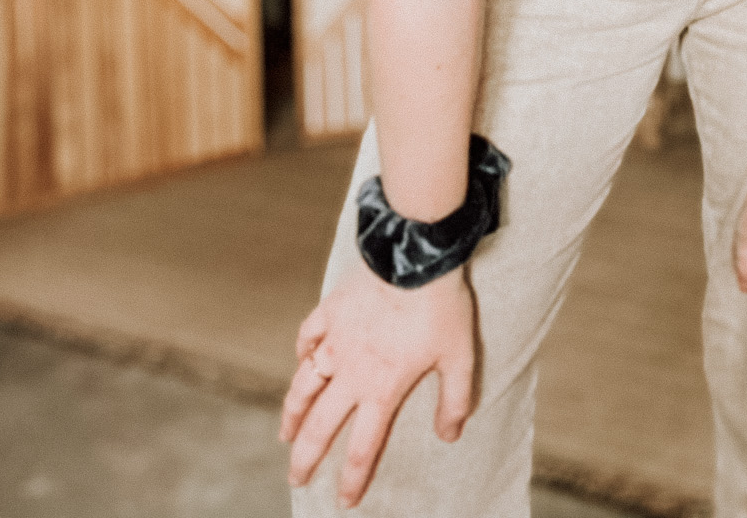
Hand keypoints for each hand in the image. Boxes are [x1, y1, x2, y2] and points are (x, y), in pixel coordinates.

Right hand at [281, 262, 476, 507]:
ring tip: (286, 434)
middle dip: (307, 458)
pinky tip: (302, 360)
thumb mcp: (460, 357)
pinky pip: (308, 337)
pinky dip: (303, 353)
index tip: (344, 502)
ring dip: (293, 413)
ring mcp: (336, 340)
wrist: (414, 254)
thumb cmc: (441, 305)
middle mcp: (352, 371)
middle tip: (295, 479)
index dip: (352, 478)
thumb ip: (454, 400)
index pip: (362, 447)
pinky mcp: (330, 310)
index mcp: (382, 388)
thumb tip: (449, 436)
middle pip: (321, 425)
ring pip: (304, 385)